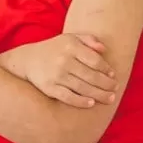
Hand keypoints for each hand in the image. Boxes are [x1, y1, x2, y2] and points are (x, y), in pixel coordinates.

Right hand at [0, 34, 115, 107]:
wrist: (27, 60)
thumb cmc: (54, 49)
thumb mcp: (70, 38)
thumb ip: (88, 40)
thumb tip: (104, 49)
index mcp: (70, 46)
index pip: (94, 60)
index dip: (106, 69)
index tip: (112, 75)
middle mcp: (64, 60)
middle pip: (91, 76)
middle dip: (106, 84)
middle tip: (115, 88)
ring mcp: (56, 75)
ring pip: (83, 88)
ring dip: (99, 95)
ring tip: (110, 98)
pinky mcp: (50, 88)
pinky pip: (68, 97)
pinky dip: (81, 101)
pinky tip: (91, 103)